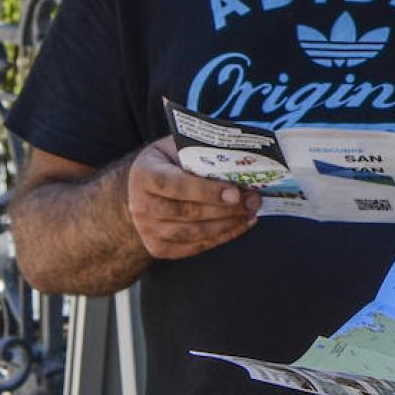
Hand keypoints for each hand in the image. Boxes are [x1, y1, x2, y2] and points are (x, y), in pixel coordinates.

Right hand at [125, 138, 259, 259]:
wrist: (145, 187)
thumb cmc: (170, 161)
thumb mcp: (180, 146)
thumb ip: (203, 151)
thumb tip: (242, 154)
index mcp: (144, 174)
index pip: (175, 185)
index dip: (206, 191)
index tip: (235, 193)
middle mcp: (140, 205)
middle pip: (185, 212)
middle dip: (224, 209)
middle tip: (253, 201)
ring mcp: (147, 230)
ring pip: (191, 233)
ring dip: (226, 225)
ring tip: (251, 213)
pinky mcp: (158, 248)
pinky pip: (193, 248)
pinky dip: (220, 238)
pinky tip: (240, 225)